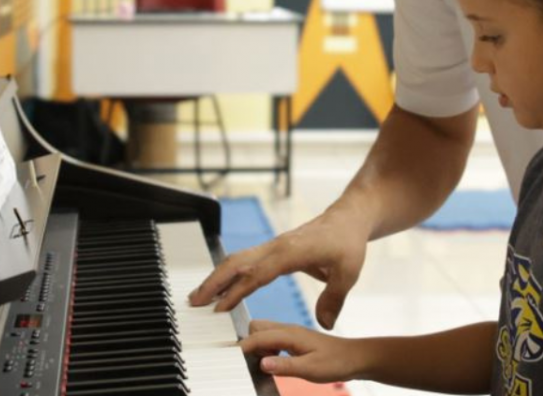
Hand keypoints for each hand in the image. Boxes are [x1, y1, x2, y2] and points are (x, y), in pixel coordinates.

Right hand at [189, 205, 369, 328]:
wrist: (348, 218)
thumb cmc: (348, 242)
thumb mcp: (349, 272)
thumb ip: (335, 299)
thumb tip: (324, 324)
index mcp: (291, 252)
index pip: (257, 274)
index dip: (237, 291)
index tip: (219, 309)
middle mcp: (277, 247)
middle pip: (237, 262)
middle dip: (214, 282)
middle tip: (194, 303)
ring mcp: (273, 247)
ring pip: (237, 260)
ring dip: (217, 277)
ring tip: (199, 298)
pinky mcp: (274, 250)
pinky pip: (246, 261)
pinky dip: (230, 274)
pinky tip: (222, 289)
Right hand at [240, 320, 364, 381]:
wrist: (355, 358)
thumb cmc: (336, 363)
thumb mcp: (311, 369)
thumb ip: (285, 366)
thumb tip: (262, 364)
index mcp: (290, 334)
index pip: (256, 337)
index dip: (241, 348)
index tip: (228, 357)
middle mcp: (288, 329)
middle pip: (255, 328)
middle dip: (246, 343)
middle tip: (247, 363)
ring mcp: (290, 333)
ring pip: (262, 332)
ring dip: (256, 346)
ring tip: (260, 364)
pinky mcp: (294, 339)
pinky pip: (271, 338)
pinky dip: (266, 348)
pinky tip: (273, 361)